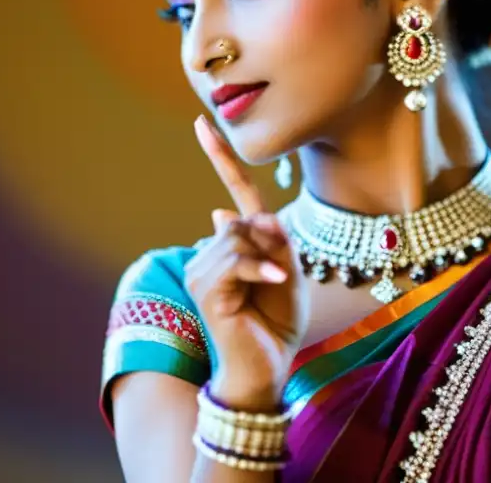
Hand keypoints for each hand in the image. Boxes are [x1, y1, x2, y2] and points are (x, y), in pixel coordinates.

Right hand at [183, 116, 308, 410]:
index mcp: (233, 243)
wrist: (269, 366)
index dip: (219, 156)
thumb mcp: (289, 272)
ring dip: (266, 260)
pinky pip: (237, 263)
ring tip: (275, 288)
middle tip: (282, 277)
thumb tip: (227, 211)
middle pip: (241, 220)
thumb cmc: (279, 321)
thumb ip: (270, 240)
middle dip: (270, 242)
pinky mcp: (206, 291)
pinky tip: (276, 284)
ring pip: (237, 239)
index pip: (231, 191)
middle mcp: (210, 253)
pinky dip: (261, 271)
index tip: (201, 123)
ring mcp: (202, 272)